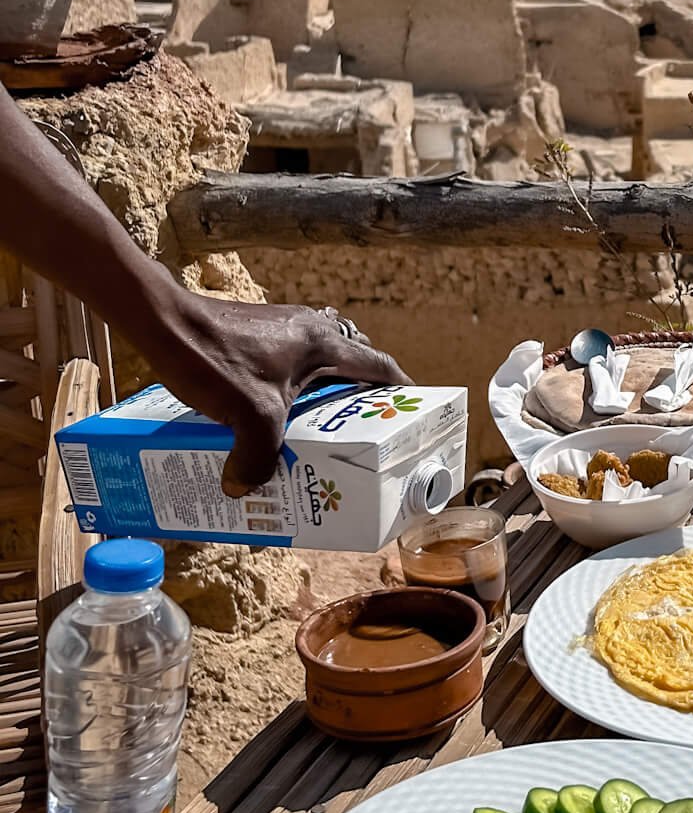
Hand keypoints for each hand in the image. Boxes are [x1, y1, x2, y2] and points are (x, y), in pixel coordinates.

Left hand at [145, 288, 408, 495]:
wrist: (163, 321)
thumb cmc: (212, 357)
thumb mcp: (248, 414)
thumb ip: (257, 458)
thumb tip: (246, 491)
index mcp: (323, 344)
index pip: (379, 367)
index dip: (400, 393)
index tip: (410, 415)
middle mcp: (309, 329)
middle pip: (350, 365)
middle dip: (358, 399)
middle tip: (357, 433)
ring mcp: (280, 328)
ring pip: (316, 365)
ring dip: (321, 394)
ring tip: (313, 430)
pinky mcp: (254, 334)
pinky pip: (286, 364)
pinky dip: (288, 389)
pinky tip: (265, 415)